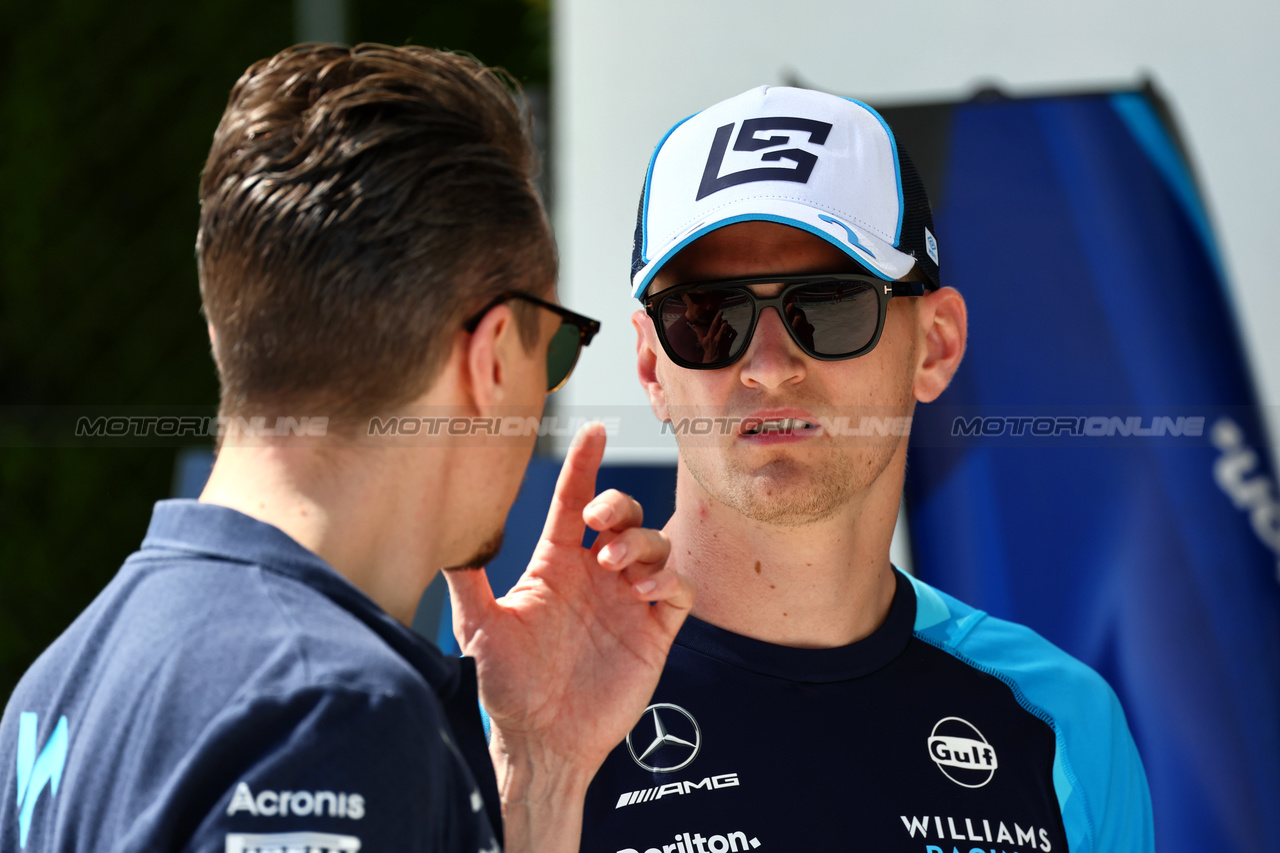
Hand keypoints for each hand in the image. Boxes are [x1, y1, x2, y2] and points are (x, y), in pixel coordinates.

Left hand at [445, 422, 693, 851]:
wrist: (542, 741)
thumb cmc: (507, 687)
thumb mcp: (480, 628)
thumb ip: (465, 580)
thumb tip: (443, 537)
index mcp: (555, 565)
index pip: (573, 503)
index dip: (585, 466)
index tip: (593, 431)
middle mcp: (594, 576)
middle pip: (623, 514)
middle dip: (618, 504)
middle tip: (598, 525)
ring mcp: (627, 601)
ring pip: (656, 543)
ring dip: (640, 543)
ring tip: (612, 569)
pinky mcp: (654, 631)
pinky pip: (680, 588)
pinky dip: (670, 579)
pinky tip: (643, 592)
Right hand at [693, 310, 736, 362]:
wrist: (714, 360)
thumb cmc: (707, 349)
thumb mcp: (702, 341)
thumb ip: (698, 331)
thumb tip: (693, 324)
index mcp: (710, 337)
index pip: (714, 324)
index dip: (718, 317)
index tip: (721, 312)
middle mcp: (717, 338)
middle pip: (724, 325)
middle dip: (724, 322)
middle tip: (724, 322)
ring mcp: (724, 341)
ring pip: (729, 329)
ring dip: (729, 326)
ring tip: (727, 327)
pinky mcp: (729, 344)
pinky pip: (734, 334)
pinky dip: (733, 331)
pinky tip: (730, 332)